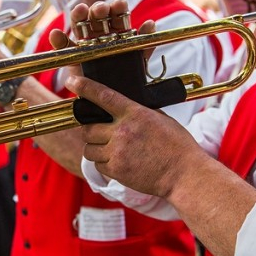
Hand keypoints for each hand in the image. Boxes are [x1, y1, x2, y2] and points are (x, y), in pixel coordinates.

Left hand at [67, 73, 205, 198]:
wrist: (184, 174)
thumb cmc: (177, 146)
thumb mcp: (161, 119)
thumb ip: (139, 112)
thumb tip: (124, 108)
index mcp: (135, 114)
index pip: (103, 96)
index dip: (84, 87)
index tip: (72, 82)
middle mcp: (123, 131)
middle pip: (88, 128)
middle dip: (90, 130)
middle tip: (99, 133)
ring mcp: (118, 152)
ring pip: (89, 148)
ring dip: (95, 148)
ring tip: (110, 150)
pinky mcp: (117, 170)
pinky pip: (98, 165)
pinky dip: (104, 164)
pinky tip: (119, 162)